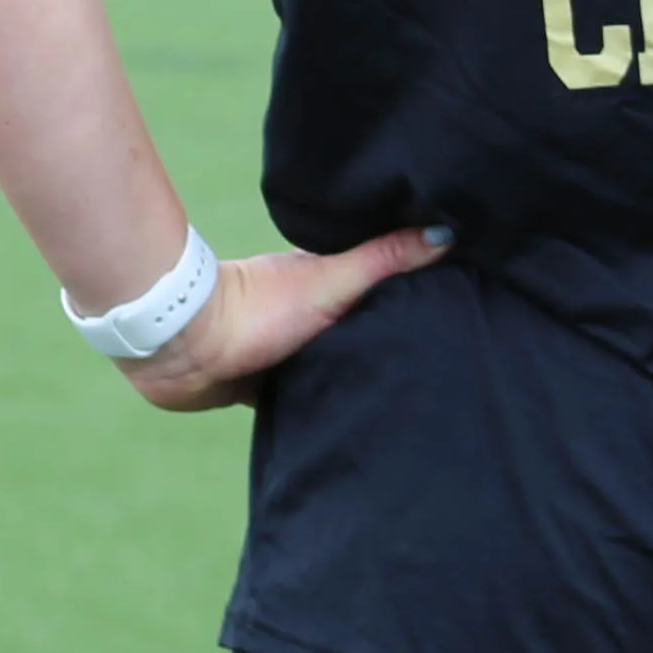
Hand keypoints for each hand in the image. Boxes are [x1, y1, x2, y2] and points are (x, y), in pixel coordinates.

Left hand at [114, 228, 451, 413]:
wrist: (187, 352)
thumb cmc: (255, 309)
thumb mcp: (330, 280)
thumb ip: (383, 259)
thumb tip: (446, 232)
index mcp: (327, 285)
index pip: (385, 291)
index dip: (420, 297)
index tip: (466, 307)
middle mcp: (311, 318)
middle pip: (365, 332)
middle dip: (394, 345)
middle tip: (448, 365)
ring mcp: (291, 353)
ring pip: (340, 368)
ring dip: (361, 378)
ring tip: (414, 400)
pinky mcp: (272, 388)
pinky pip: (313, 400)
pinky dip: (331, 405)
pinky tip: (361, 420)